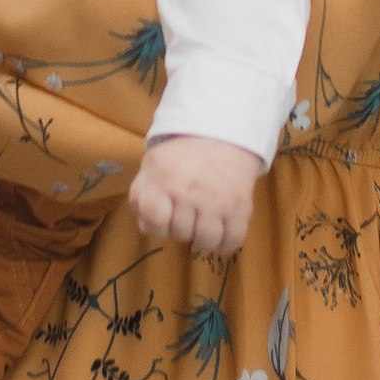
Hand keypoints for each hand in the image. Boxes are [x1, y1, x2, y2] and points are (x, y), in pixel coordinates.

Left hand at [131, 133, 258, 258]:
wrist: (223, 136)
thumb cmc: (183, 157)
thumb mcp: (152, 165)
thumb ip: (139, 195)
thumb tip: (146, 226)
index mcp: (164, 179)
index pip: (153, 221)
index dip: (157, 226)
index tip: (165, 218)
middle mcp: (190, 191)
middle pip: (181, 233)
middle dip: (181, 228)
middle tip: (187, 213)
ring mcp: (217, 200)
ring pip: (207, 242)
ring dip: (203, 238)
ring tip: (203, 224)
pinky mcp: (241, 206)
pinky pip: (233, 241)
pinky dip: (226, 243)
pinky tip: (221, 231)